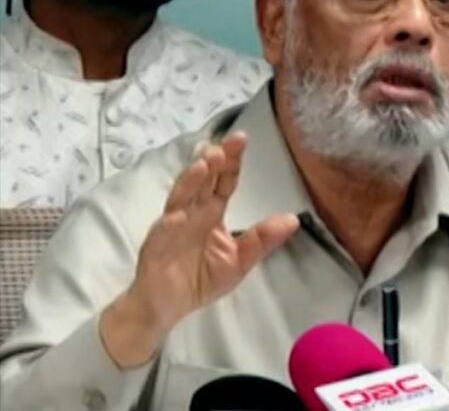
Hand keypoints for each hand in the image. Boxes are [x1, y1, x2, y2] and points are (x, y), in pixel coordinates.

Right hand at [99, 132, 298, 368]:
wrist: (167, 308)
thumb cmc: (200, 278)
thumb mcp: (240, 260)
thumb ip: (263, 239)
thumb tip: (293, 219)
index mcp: (211, 213)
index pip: (222, 182)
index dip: (231, 162)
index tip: (241, 140)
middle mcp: (190, 214)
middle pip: (200, 183)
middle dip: (210, 163)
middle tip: (221, 146)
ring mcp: (170, 229)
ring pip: (179, 201)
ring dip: (189, 183)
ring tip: (202, 166)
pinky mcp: (155, 250)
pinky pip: (161, 237)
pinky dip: (168, 226)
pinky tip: (176, 217)